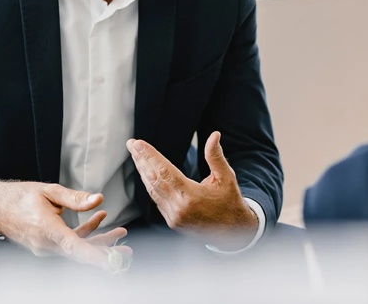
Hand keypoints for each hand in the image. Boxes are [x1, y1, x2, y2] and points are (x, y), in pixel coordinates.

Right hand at [0, 181, 131, 270]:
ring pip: (78, 249)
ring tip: (122, 232)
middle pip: (81, 252)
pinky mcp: (47, 245)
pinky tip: (100, 219)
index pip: (74, 247)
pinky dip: (86, 233)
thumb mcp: (49, 191)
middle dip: (106, 252)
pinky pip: (70, 243)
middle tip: (128, 252)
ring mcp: (46, 247)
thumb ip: (75, 198)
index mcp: (46, 229)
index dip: (94, 255)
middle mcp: (46, 244)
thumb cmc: (20, 197)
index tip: (112, 261)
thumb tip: (99, 199)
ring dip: (100, 242)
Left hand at [127, 132, 257, 249]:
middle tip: (132, 144)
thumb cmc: (230, 201)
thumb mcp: (226, 177)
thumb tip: (214, 135)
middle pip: (153, 179)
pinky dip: (150, 184)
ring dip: (143, 171)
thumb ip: (216, 156)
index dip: (149, 156)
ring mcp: (173, 217)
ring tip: (136, 155)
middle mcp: (178, 208)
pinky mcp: (172, 222)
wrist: (234, 231)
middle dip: (141, 160)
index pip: (164, 171)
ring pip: (152, 190)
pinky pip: (157, 200)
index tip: (138, 143)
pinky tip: (147, 173)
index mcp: (190, 196)